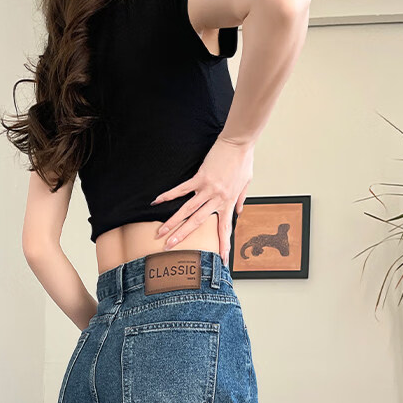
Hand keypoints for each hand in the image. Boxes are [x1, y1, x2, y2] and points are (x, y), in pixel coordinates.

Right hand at [150, 136, 253, 262]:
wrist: (239, 142)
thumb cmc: (243, 160)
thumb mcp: (246, 183)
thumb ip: (240, 199)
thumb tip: (238, 212)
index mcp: (228, 203)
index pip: (224, 229)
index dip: (223, 245)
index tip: (222, 260)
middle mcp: (216, 199)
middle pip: (197, 223)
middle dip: (183, 237)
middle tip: (169, 247)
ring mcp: (206, 189)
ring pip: (187, 210)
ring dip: (172, 222)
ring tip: (160, 232)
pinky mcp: (199, 177)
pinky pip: (181, 189)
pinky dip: (168, 195)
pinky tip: (156, 201)